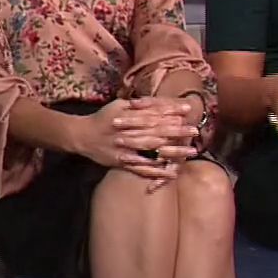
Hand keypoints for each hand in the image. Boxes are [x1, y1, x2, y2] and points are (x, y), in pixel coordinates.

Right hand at [70, 99, 197, 178]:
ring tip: (191, 151)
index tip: (187, 110)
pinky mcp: (123, 163)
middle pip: (156, 131)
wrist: (81, 136)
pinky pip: (142, 169)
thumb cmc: (102, 118)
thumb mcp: (118, 105)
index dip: (171, 111)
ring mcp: (126, 149)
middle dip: (177, 131)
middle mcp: (129, 132)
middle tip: (195, 130)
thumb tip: (160, 103)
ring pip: (152, 151)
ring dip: (173, 152)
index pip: (154, 113)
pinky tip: (172, 174)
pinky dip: (157, 172)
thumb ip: (139, 106)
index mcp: (128, 116)